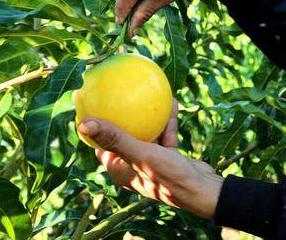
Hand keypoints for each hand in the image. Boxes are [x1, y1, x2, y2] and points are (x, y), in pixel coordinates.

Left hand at [78, 98, 223, 218]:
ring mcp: (152, 161)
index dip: (97, 126)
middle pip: (123, 136)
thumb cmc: (168, 176)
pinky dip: (166, 122)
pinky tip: (171, 103)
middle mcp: (134, 165)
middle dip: (123, 117)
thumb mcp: (140, 154)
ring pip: (146, 134)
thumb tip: (83, 124)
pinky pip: (164, 135)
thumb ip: (115, 138)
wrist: (202, 190)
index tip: (95, 105)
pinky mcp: (169, 157)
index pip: (101, 145)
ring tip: (147, 95)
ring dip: (148, 117)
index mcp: (120, 170)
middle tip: (119, 94)